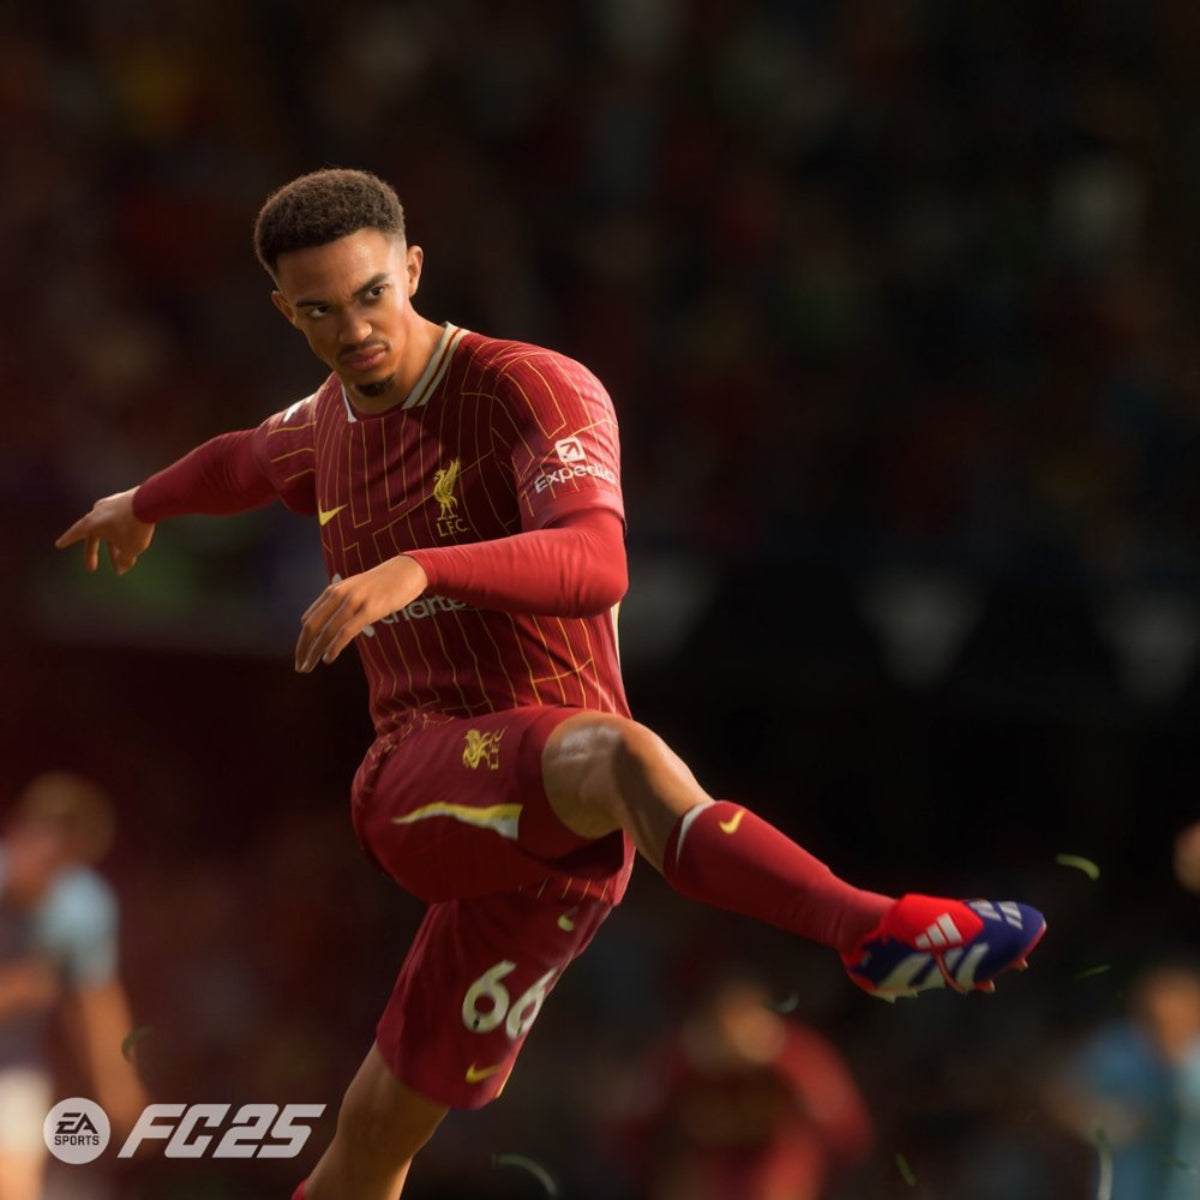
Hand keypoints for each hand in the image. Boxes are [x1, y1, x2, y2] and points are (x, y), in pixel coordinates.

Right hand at [55, 489, 154, 574]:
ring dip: (113, 545)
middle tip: (91, 569)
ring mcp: (110, 504)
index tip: (59, 544)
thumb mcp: (129, 549)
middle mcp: (97, 511)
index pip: (75, 534)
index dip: (67, 540)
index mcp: (91, 523)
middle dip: (93, 553)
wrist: (149, 501)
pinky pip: (120, 519)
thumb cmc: (134, 527)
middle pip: (93, 536)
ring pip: (108, 529)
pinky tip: (133, 539)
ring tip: (123, 560)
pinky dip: (122, 532)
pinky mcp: (124, 500)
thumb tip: (121, 569)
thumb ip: (123, 561)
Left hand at [296, 556, 428, 672]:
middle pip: (311, 626)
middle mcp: (339, 595)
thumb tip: (332, 625)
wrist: (408, 569)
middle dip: (302, 649)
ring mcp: (354, 602)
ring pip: (325, 631)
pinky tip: (328, 658)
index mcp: (334, 590)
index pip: (309, 618)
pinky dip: (333, 647)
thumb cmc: (384, 582)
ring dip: (313, 652)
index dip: (302, 639)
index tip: (302, 655)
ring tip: (308, 668)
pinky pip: (345, 632)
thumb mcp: (357, 590)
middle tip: (300, 667)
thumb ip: (343, 604)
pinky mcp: (369, 610)